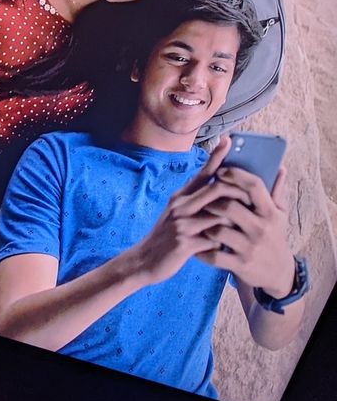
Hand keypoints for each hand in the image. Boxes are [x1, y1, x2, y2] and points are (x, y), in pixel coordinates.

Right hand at [129, 137, 235, 284]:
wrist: (144, 260)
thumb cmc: (166, 236)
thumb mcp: (176, 212)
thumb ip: (194, 200)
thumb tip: (217, 187)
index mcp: (181, 197)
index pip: (202, 173)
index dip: (216, 156)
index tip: (228, 140)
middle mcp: (181, 206)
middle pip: (215, 189)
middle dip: (238, 192)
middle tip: (255, 197)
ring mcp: (182, 224)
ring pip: (219, 214)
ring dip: (235, 219)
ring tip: (248, 223)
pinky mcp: (184, 243)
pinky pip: (213, 239)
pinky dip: (225, 241)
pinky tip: (232, 246)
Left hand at [195, 166, 295, 296]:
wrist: (279, 274)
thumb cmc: (274, 237)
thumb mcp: (280, 216)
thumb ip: (277, 191)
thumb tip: (280, 167)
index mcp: (271, 213)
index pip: (254, 186)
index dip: (235, 175)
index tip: (220, 172)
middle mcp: (261, 229)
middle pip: (230, 207)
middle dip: (212, 201)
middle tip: (204, 199)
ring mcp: (250, 248)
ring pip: (218, 230)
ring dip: (206, 224)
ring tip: (200, 221)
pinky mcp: (240, 265)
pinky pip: (214, 255)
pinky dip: (202, 250)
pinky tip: (198, 244)